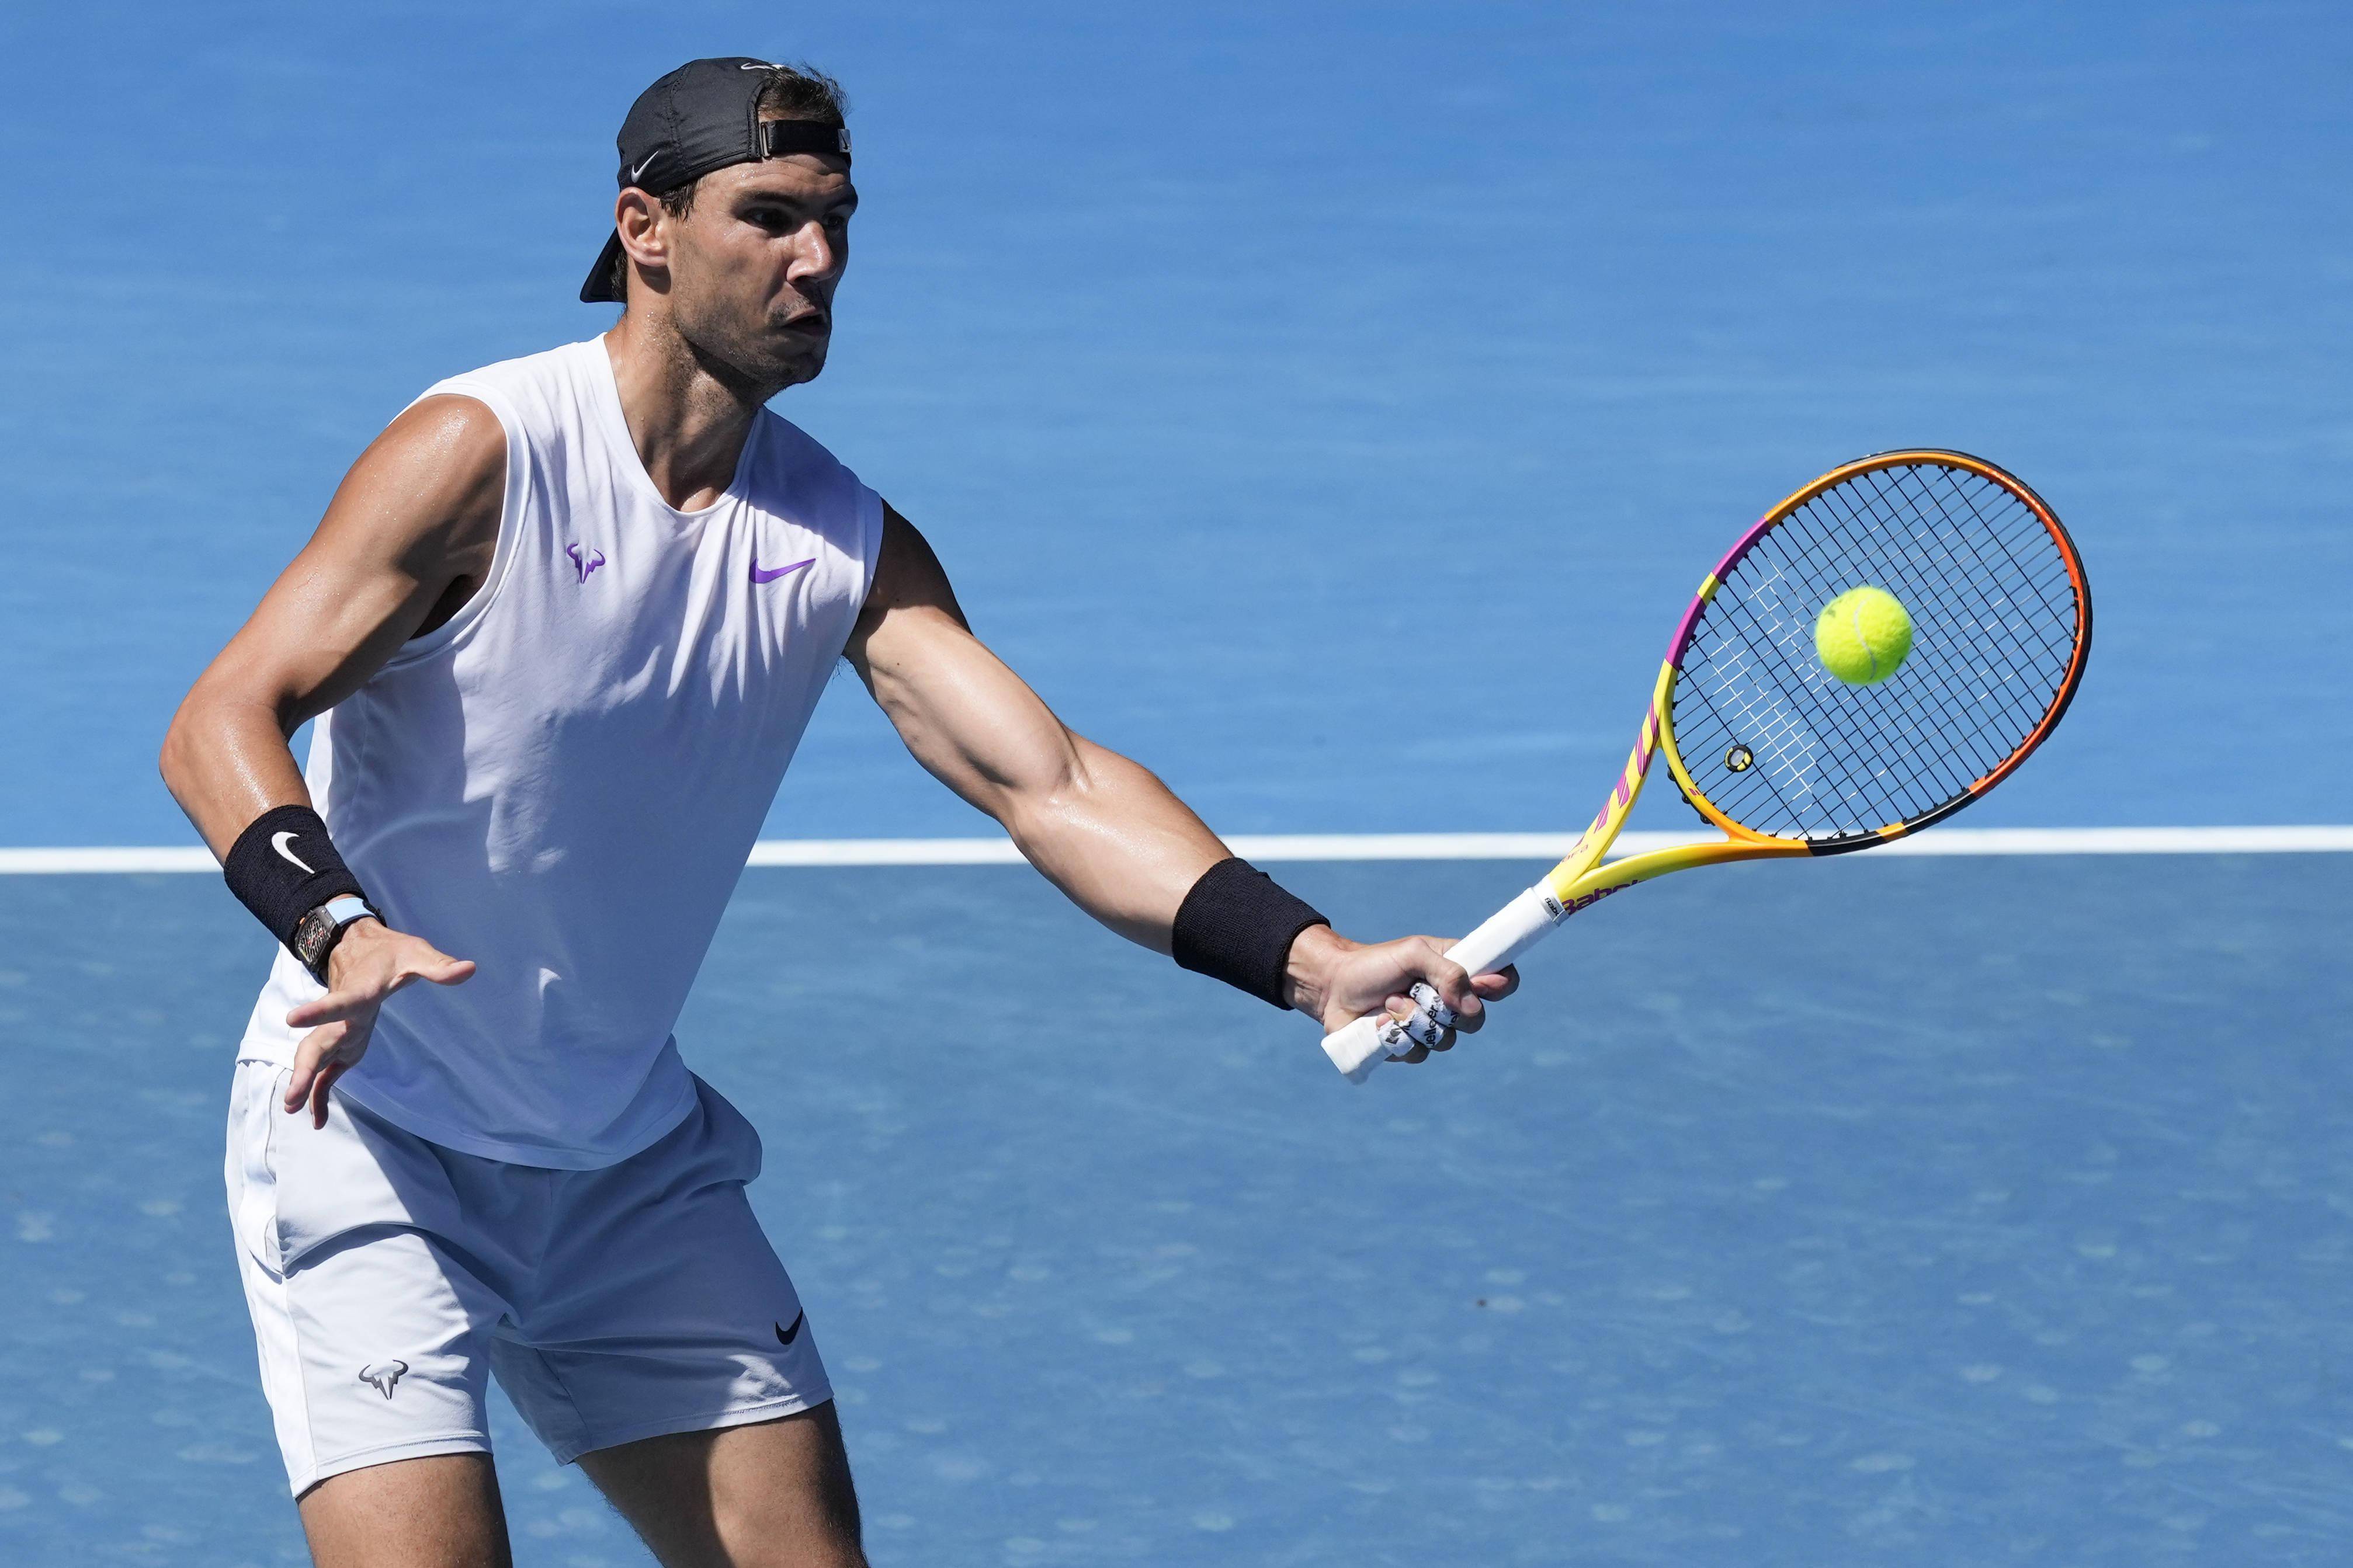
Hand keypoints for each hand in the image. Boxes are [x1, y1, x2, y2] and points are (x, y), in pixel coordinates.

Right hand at [280, 920, 474, 1127]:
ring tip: (291, 1110)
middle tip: (290, 1098)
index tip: (291, 1018)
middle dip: (303, 1069)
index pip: (341, 1003)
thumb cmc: (392, 953)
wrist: (360, 948)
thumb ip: (439, 966)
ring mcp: (337, 1031)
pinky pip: (325, 1072)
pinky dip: (319, 1094)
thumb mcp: (417, 954)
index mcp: (360, 992)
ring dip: (303, 1084)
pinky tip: (317, 1120)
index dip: (318, 1012)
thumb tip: (470, 968)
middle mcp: (342, 1016)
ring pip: (314, 1059)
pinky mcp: (340, 1043)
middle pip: (316, 1043)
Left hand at [1283, 925, 1518, 1063]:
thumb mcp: (1412, 954)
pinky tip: (1379, 1022)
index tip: (1481, 984)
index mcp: (1457, 971)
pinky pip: (1418, 1054)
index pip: (1500, 980)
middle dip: (1443, 1008)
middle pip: (1476, 1020)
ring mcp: (1431, 1027)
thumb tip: (1471, 1004)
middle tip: (1415, 991)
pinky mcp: (1409, 1048)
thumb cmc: (1372, 964)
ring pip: (1445, 1040)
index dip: (1498, 986)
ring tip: (1389, 1002)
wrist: (1332, 987)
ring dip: (1413, 1020)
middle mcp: (1450, 1001)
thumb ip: (1446, 970)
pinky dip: (1397, 1037)